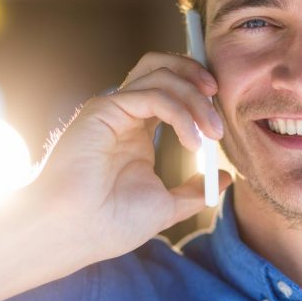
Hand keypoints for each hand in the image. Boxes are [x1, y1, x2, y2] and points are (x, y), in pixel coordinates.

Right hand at [20, 52, 231, 274]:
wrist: (75, 234)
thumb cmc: (109, 224)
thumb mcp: (165, 206)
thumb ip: (193, 191)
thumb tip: (225, 180)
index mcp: (136, 131)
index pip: (171, 90)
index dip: (199, 94)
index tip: (222, 123)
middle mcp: (124, 114)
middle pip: (163, 66)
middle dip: (196, 76)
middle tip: (219, 103)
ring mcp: (113, 109)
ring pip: (160, 73)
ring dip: (194, 97)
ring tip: (211, 133)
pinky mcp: (104, 109)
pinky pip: (152, 95)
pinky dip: (180, 113)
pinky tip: (192, 142)